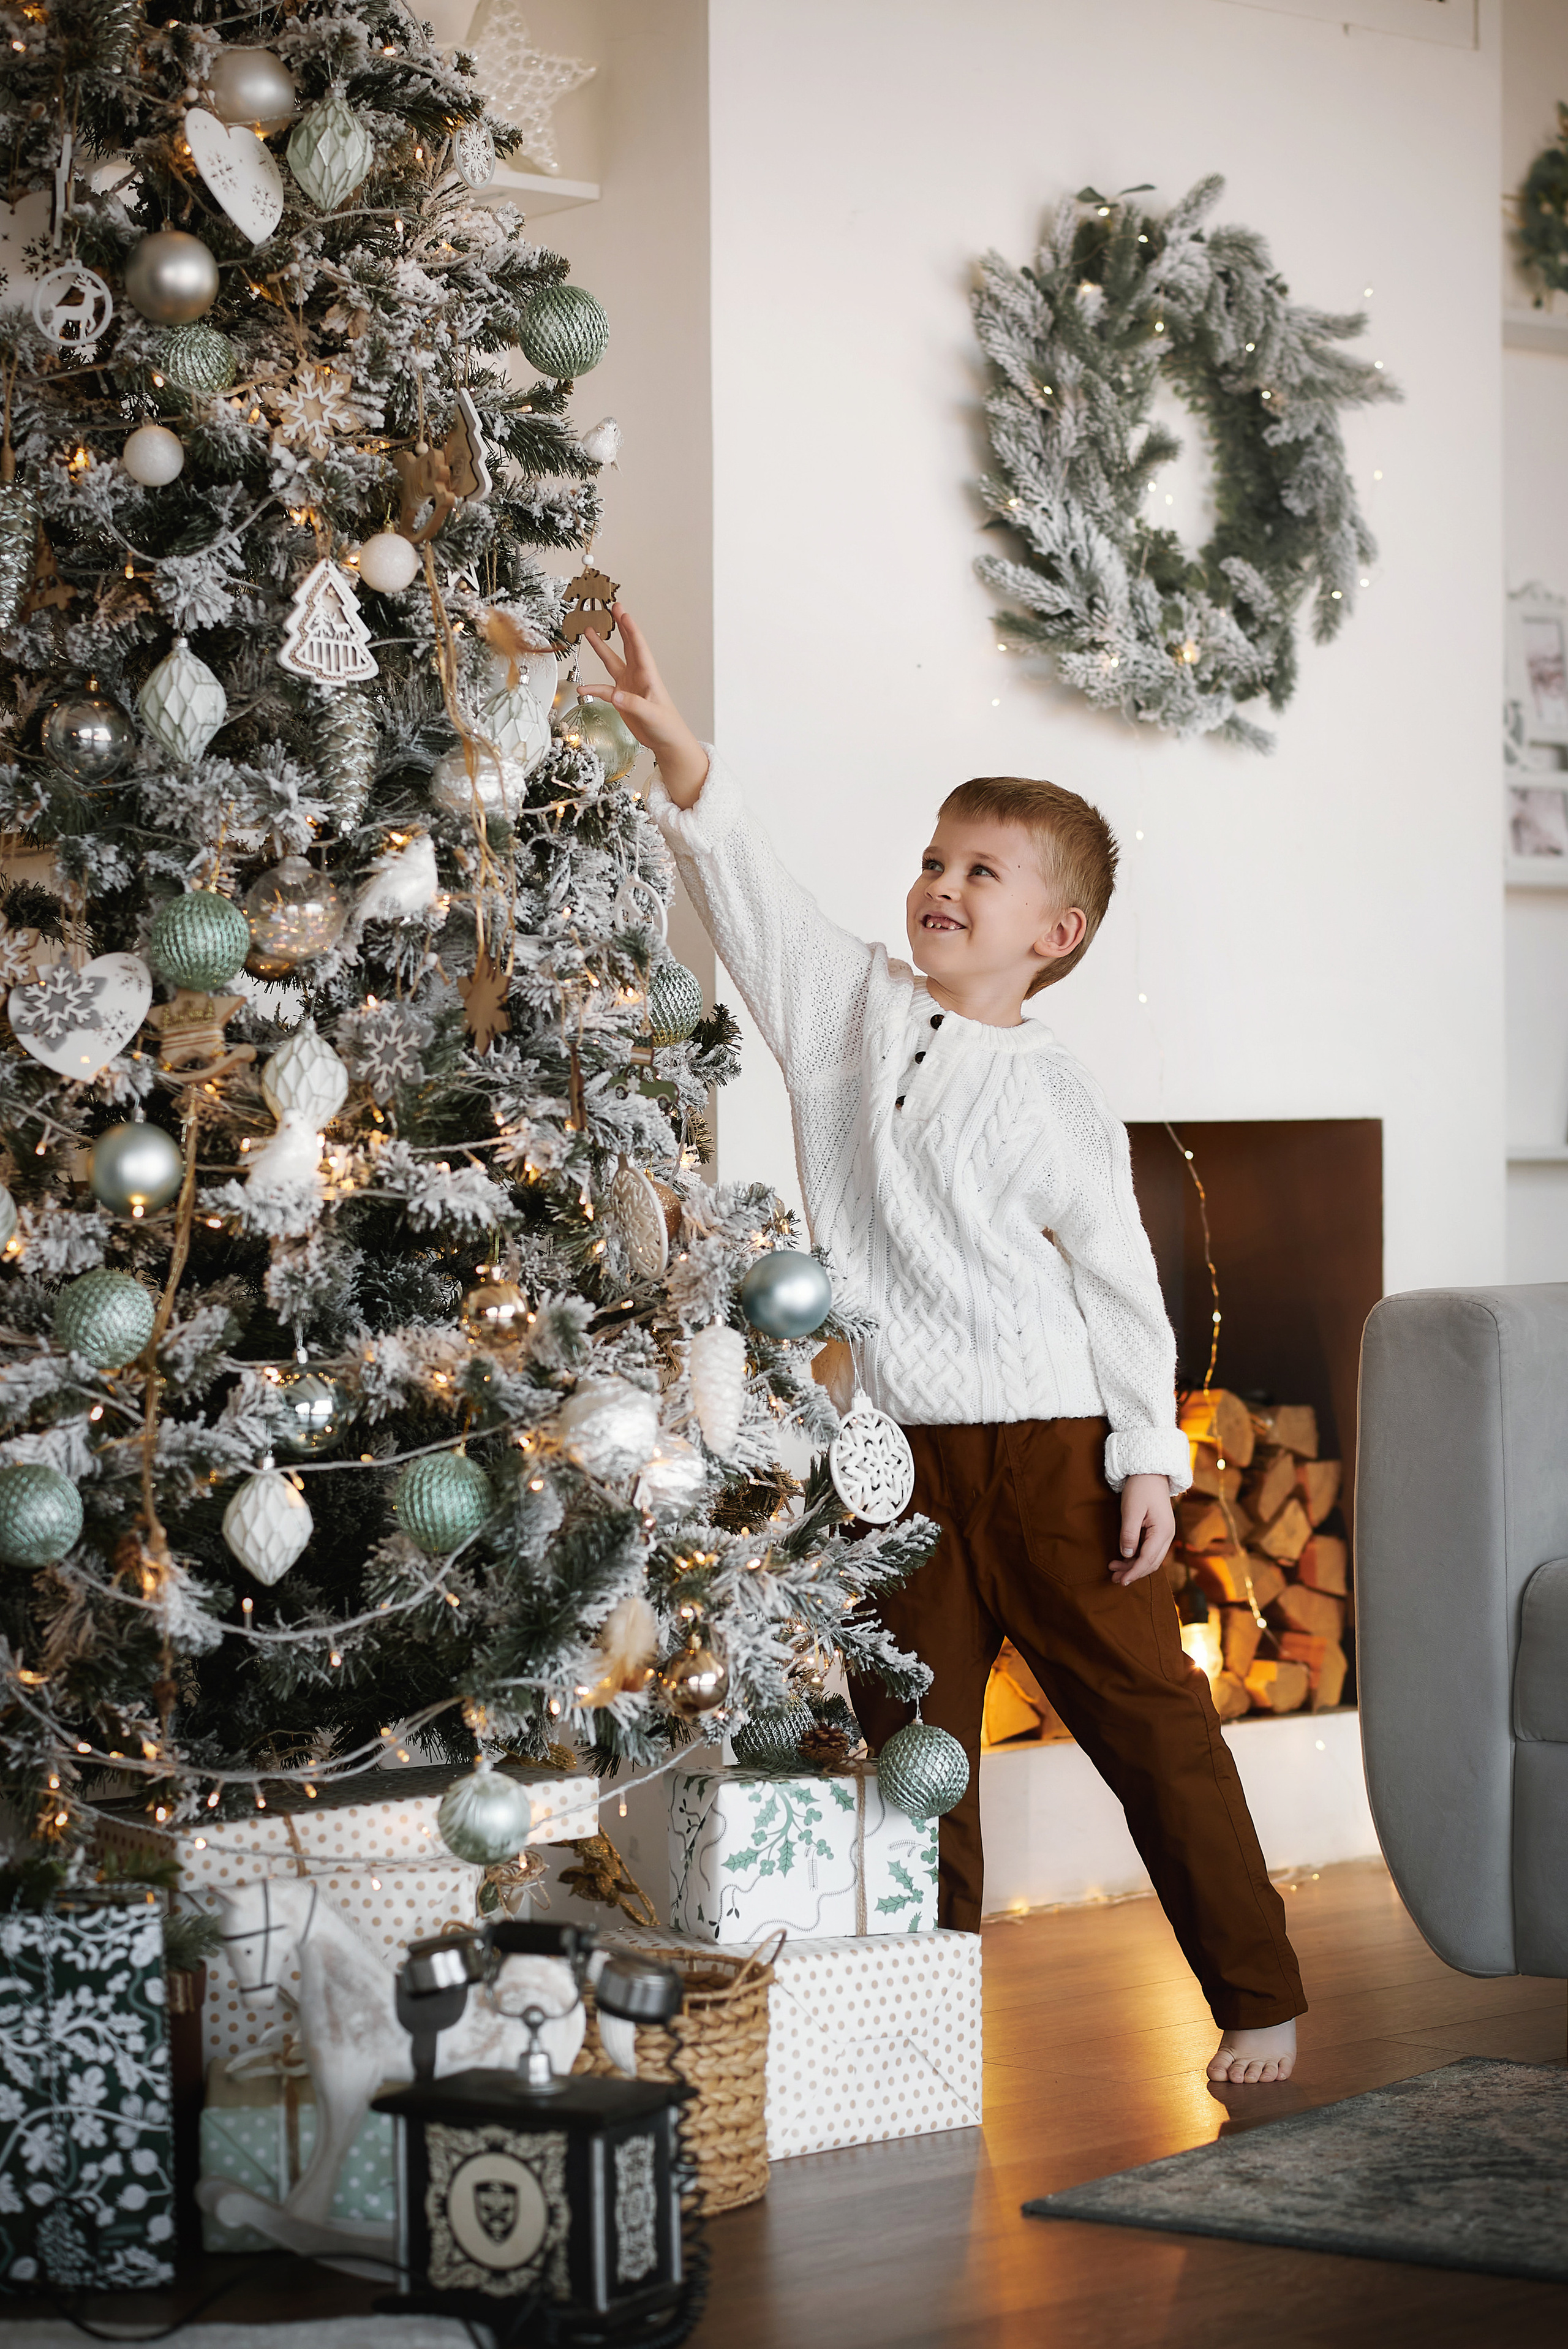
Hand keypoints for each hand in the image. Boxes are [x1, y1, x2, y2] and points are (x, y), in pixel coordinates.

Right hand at [580, 603, 708, 805]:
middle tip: (612, 607)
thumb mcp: (652, 715)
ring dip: (601, 647)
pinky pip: (603, 689)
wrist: (665, 741)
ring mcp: (628, 685)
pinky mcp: (621, 698)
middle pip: (626, 646)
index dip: (630, 629)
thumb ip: (634, 705)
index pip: (638, 647)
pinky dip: (593, 688)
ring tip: (588, 631)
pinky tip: (582, 689)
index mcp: (648, 675)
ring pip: (612, 661)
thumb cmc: (666, 726)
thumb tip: (616, 696)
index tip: (622, 612)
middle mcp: (637, 676)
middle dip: (619, 626)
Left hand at [1109, 1472, 1174, 1586]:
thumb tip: (1126, 1555)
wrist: (1150, 1472)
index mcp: (1163, 1532)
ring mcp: (1165, 1534)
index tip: (1121, 1580)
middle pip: (1151, 1563)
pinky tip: (1124, 1558)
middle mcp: (1168, 1536)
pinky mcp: (1159, 1531)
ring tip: (1115, 1569)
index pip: (1148, 1560)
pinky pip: (1150, 1550)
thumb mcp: (1131, 1510)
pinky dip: (1138, 1557)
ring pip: (1151, 1558)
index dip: (1134, 1572)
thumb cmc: (1140, 1488)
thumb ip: (1129, 1534)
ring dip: (1134, 1566)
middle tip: (1114, 1578)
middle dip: (1133, 1572)